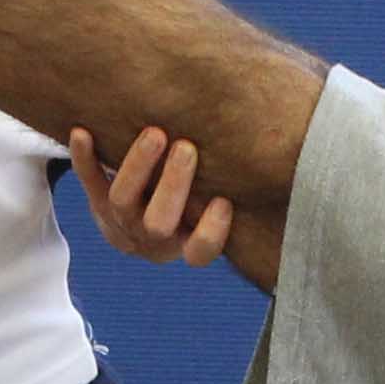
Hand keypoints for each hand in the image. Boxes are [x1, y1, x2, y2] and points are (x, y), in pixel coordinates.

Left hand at [68, 124, 234, 269]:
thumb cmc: (196, 196)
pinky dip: (84, 158)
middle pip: (158, 224)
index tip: (223, 201)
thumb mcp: (219, 201)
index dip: (210, 231)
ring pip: (122, 203)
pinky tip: (81, 132)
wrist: (137, 212)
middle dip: (172, 185)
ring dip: (137, 166)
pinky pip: (87, 182)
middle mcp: (153, 240)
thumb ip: (246, 184)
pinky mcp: (97, 204)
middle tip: (186, 149)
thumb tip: (302, 145)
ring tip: (155, 133)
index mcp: (186, 244)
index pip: (200, 251)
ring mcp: (122, 223)